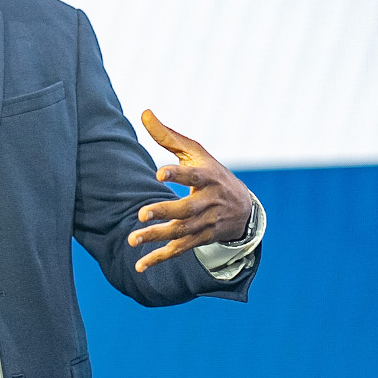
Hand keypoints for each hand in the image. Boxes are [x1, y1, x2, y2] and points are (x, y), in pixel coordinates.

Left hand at [128, 109, 252, 272]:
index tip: (159, 173)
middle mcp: (208, 202)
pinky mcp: (200, 239)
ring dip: (157, 237)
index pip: (193, 175)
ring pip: (181, 232)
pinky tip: (140, 265)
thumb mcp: (196, 153)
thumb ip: (168, 136)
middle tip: (142, 213)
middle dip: (165, 212)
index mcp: (207, 177)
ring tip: (133, 239)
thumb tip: (144, 112)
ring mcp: (206, 223)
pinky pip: (179, 250)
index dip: (177, 174)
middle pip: (186, 210)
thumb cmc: (212, 173)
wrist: (244, 208)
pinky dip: (160, 258)